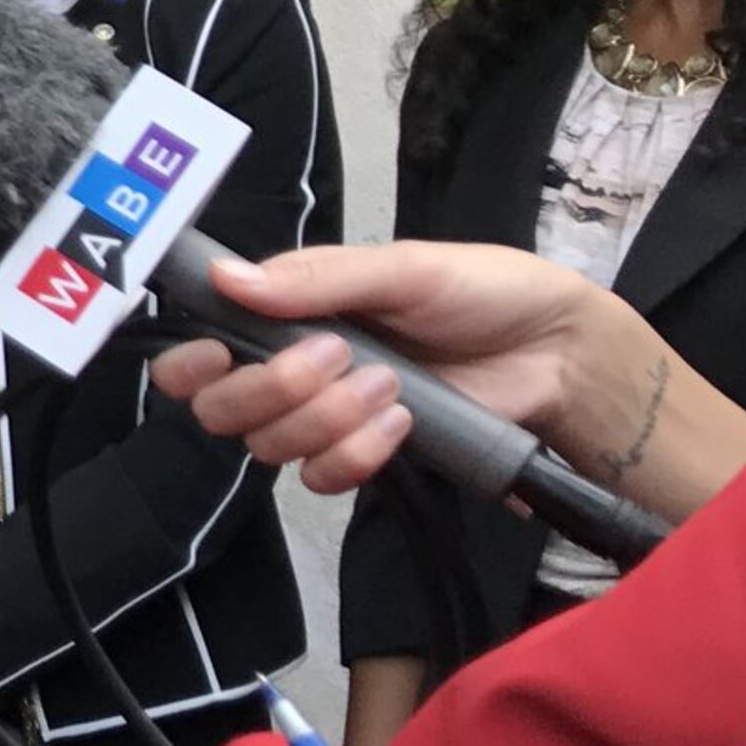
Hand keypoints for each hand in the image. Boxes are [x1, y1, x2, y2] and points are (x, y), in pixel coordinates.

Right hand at [148, 243, 616, 492]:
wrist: (556, 352)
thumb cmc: (479, 291)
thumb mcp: (401, 268)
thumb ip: (314, 279)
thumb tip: (226, 279)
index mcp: (284, 312)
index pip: (198, 351)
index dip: (189, 364)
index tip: (218, 356)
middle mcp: (290, 368)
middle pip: (222, 409)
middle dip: (272, 390)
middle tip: (334, 359)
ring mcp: (326, 417)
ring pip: (270, 447)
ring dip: (326, 419)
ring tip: (389, 387)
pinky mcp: (366, 456)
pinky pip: (323, 478)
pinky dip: (356, 454)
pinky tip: (401, 424)